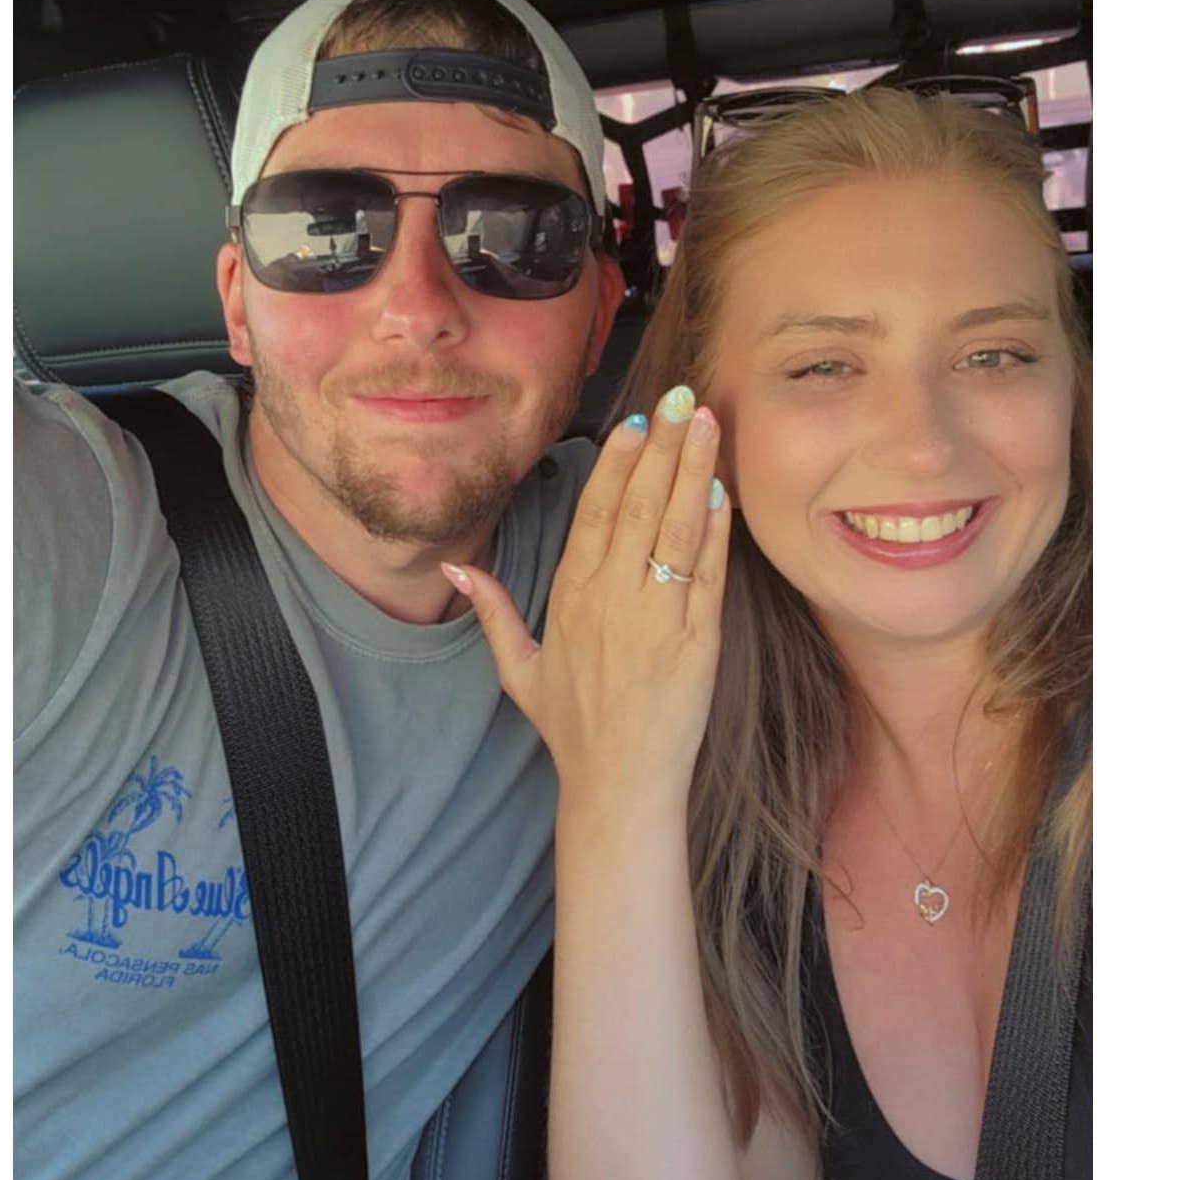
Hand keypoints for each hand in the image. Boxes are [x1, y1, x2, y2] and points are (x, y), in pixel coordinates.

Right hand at [446, 385, 732, 802]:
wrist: (618, 783)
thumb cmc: (572, 727)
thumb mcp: (519, 669)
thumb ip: (493, 611)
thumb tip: (456, 567)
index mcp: (571, 594)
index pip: (595, 511)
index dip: (617, 463)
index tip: (634, 422)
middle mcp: (611, 595)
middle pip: (640, 504)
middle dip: (663, 446)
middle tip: (682, 397)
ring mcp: (657, 614)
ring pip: (677, 527)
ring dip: (695, 470)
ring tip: (709, 423)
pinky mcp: (698, 637)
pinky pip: (708, 570)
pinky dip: (717, 529)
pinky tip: (723, 490)